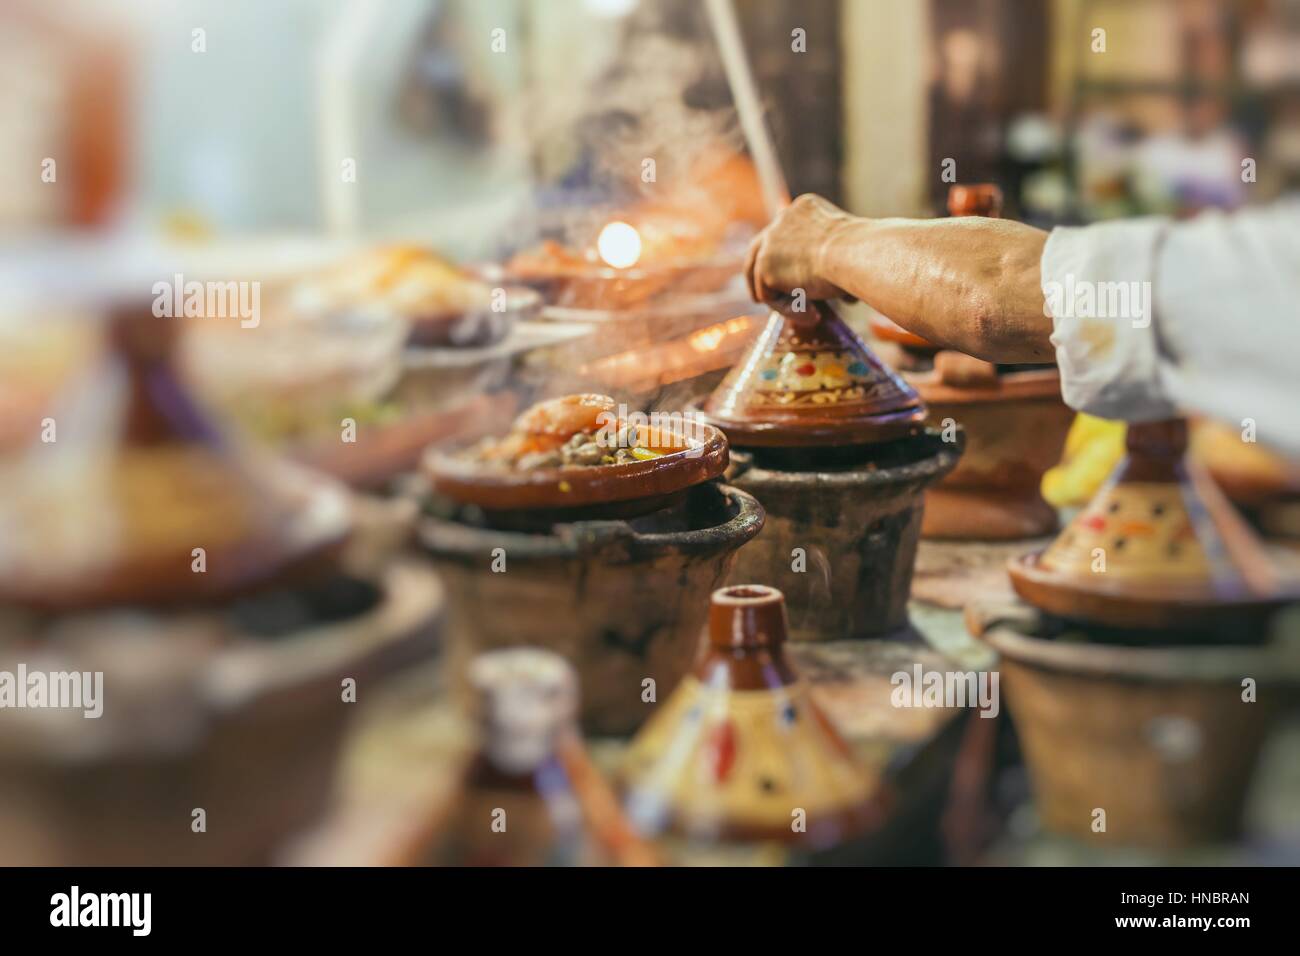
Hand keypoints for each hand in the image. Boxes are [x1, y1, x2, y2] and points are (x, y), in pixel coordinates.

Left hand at [744, 193, 853, 307]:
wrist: (855, 253)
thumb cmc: (864, 252)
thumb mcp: (850, 248)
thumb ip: (835, 261)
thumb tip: (847, 296)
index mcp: (803, 208)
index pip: (784, 233)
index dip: (783, 257)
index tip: (789, 278)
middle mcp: (781, 220)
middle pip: (758, 249)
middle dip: (758, 275)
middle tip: (760, 297)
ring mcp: (769, 242)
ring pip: (762, 278)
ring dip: (781, 301)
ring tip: (812, 316)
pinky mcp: (764, 267)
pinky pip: (769, 297)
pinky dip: (788, 310)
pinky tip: (814, 315)